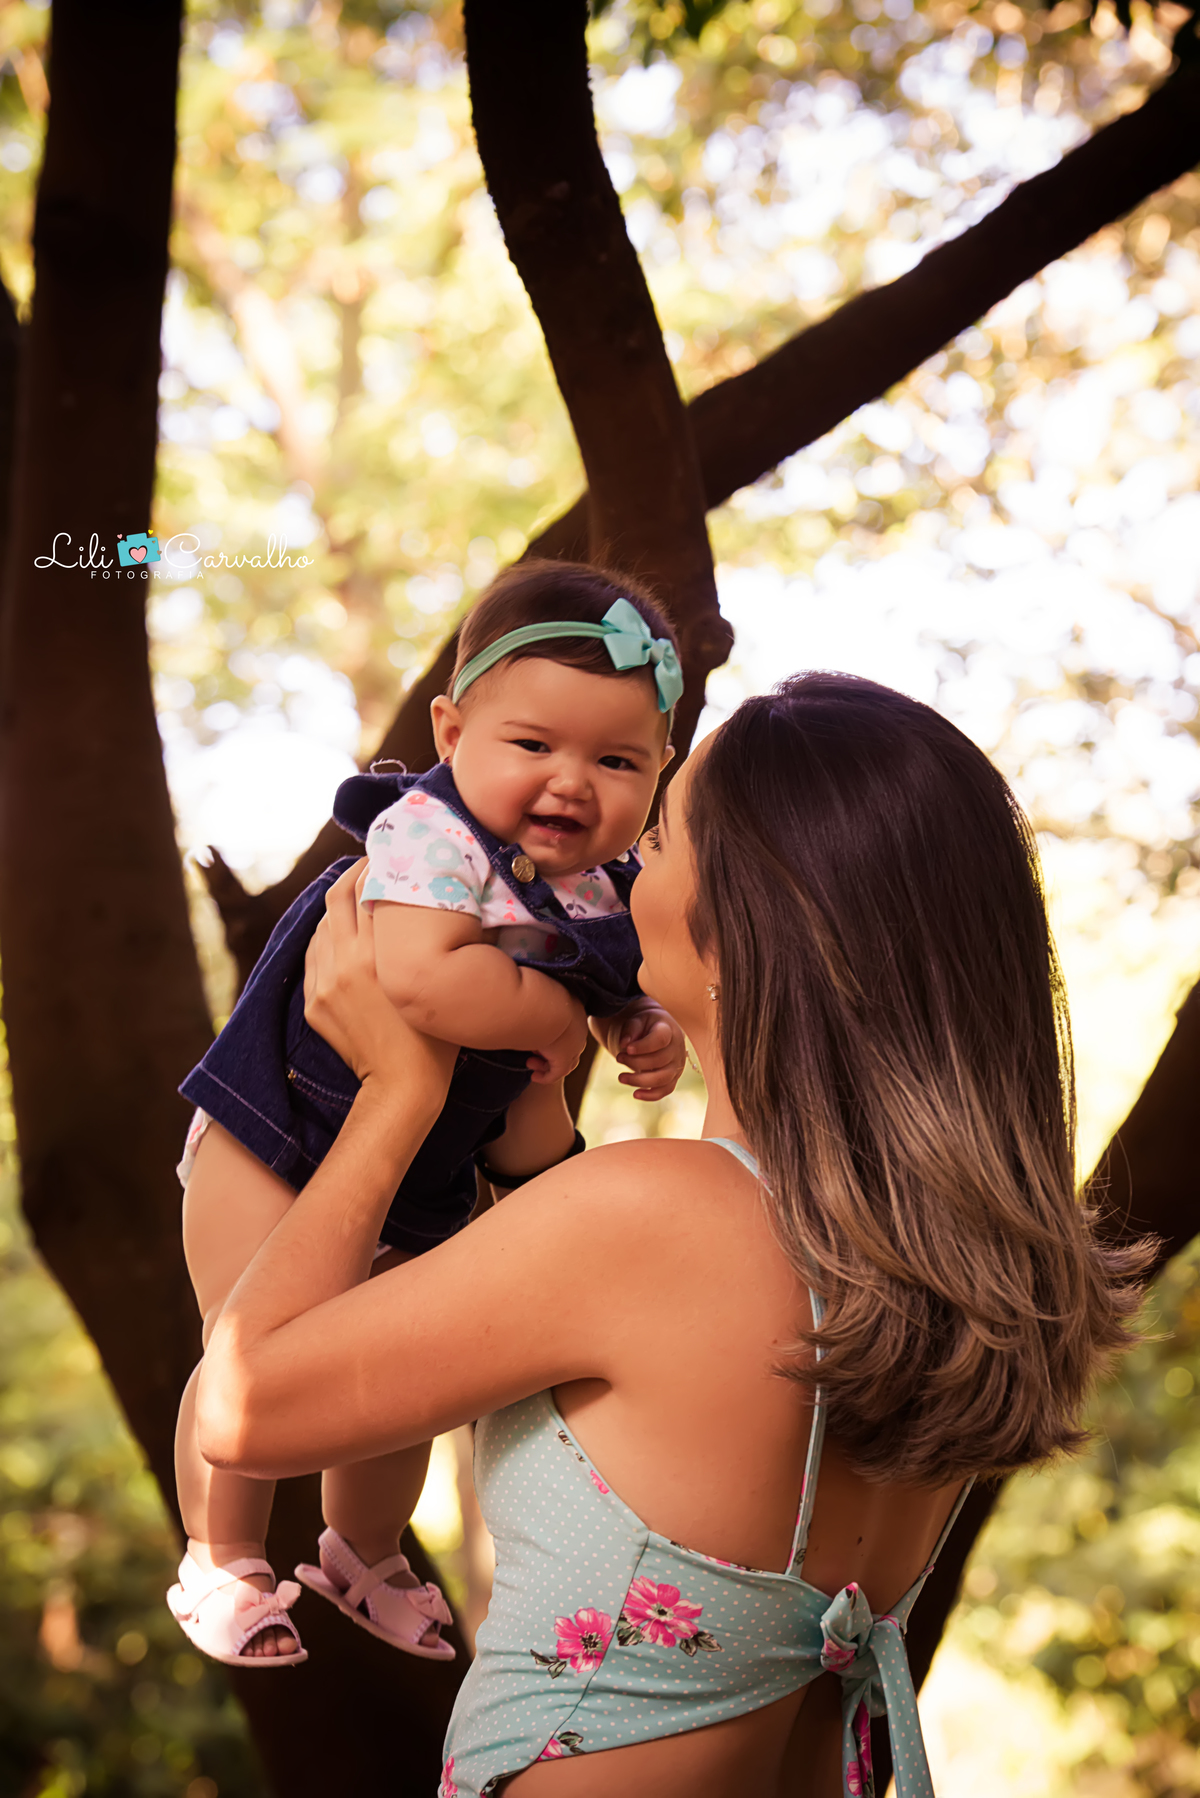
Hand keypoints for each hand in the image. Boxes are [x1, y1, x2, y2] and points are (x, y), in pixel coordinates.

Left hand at [303, 861, 454, 1103]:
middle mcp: (347, 962)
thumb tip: (433, 898)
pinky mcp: (314, 1000)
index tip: (391, 855)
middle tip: (370, 865)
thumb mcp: (439, 979)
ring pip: (323, 922)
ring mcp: (325, 982)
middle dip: (354, 874)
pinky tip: (343, 934)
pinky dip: (327, 936)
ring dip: (339, 905)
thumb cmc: (436, 1035)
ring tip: (359, 899)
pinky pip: (314, 953)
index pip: (372, 889)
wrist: (401, 1084)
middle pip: (339, 896)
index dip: (380, 866)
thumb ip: (431, 939)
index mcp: (381, 953)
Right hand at [526, 1000, 588, 1085]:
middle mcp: (579, 1030)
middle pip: (569, 1047)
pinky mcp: (564, 1058)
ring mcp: (575, 1045)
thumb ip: (538, 1005)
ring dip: (547, 1064)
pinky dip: (547, 1076)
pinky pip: (558, 1072)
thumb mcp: (540, 999)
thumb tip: (527, 1001)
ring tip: (529, 1062)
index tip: (536, 1035)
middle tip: (532, 1052)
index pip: (569, 1029)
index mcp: (575, 1011)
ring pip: (565, 1061)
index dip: (553, 1035)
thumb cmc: (534, 996)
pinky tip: (534, 1077)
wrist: (542, 1003)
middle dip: (550, 1052)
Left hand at [591, 1000, 686, 1102]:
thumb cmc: (645, 1025)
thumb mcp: (637, 1020)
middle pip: (660, 1060)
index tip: (627, 1049)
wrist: (657, 1031)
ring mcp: (677, 1065)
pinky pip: (666, 1090)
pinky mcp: (673, 1077)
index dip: (643, 1046)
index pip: (660, 1040)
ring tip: (621, 1078)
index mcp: (669, 1030)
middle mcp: (677, 1049)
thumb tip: (624, 1044)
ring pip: (662, 1078)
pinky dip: (651, 1095)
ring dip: (640, 1080)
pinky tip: (635, 1094)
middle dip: (636, 1062)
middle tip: (618, 1058)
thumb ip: (631, 1029)